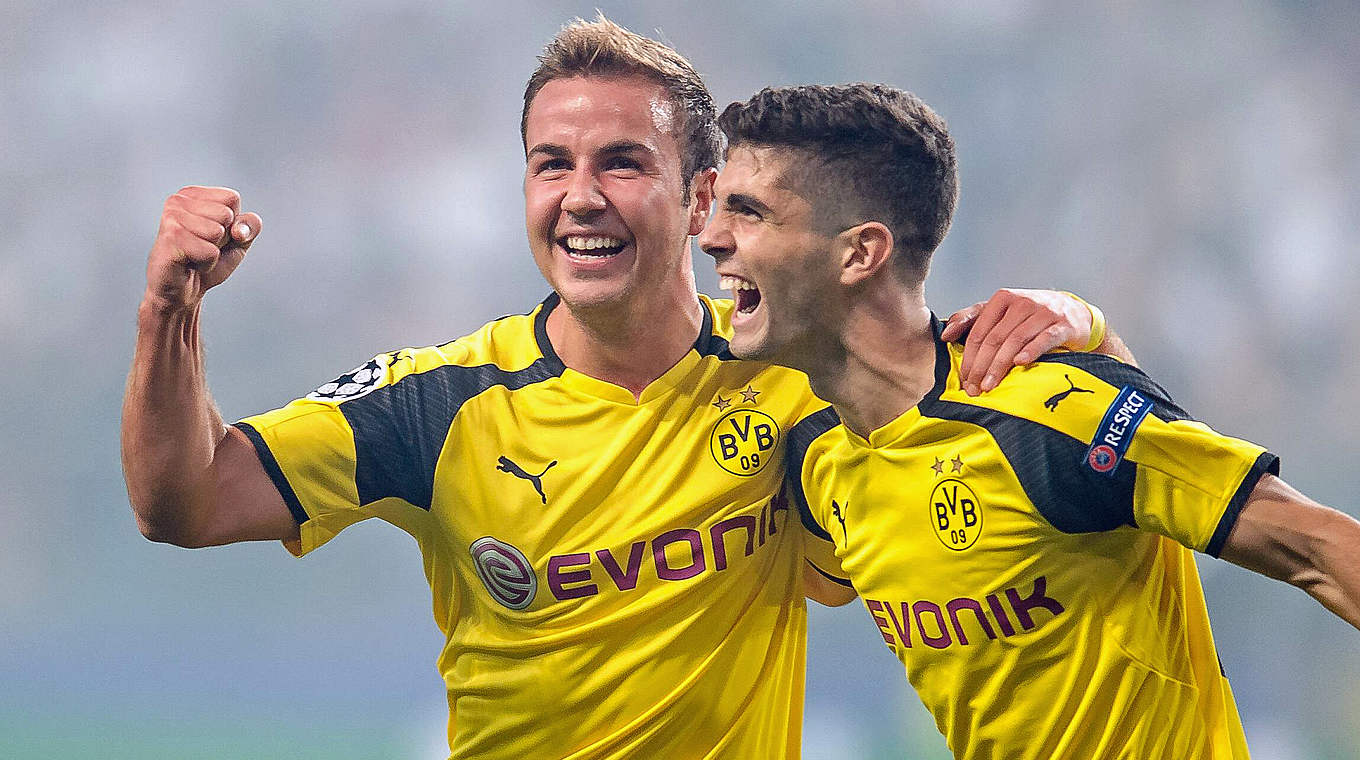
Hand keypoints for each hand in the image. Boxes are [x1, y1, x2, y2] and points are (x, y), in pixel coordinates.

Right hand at [143, 186, 261, 311]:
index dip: (232, 223)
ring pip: (217, 232)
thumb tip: (238, 229)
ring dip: (212, 252)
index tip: (213, 236)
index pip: (232, 198)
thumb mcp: (238, 241)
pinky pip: (209, 251)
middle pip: (226, 214)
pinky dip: (206, 263)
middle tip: (201, 247)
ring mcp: (172, 218)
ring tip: (194, 255)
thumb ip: (250, 226)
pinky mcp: (170, 238)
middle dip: (222, 239)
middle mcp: (178, 200)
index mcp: (193, 194)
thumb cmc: (206, 261)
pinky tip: (189, 263)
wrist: (182, 291)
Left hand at [940, 289, 1092, 395]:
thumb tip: (945, 335)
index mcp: (1002, 299)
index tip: (964, 380)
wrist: (1073, 311)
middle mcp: (1022, 303)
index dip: (969, 357)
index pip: (979, 332)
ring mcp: (1043, 312)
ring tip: (989, 385)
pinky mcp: (1062, 324)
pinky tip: (1019, 364)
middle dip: (981, 366)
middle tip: (973, 389)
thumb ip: (971, 319)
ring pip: (1015, 340)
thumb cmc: (1030, 315)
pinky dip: (1030, 351)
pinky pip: (1044, 339)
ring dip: (1000, 365)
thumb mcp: (1000, 311)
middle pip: (994, 338)